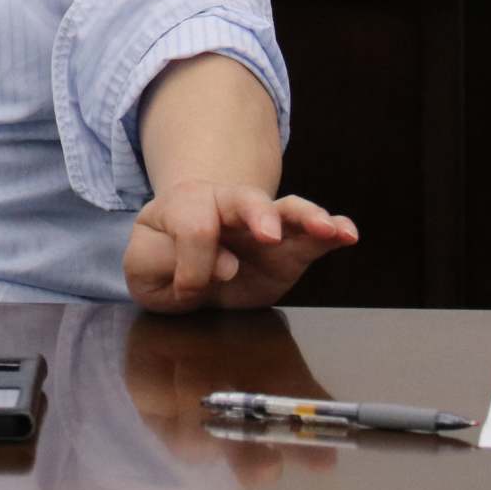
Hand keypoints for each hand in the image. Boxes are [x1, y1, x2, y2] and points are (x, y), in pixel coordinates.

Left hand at [122, 181, 357, 312]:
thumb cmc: (161, 260)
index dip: (192, 264)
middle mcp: (226, 206)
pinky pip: (313, 235)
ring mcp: (261, 225)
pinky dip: (333, 230)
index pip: (194, 228)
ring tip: (327, 227)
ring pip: (285, 209)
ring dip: (306, 216)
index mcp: (182, 206)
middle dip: (256, 215)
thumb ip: (163, 262)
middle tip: (268, 235)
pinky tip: (348, 234)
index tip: (187, 290)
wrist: (183, 263)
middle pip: (242, 199)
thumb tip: (224, 266)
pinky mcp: (289, 249)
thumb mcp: (142, 268)